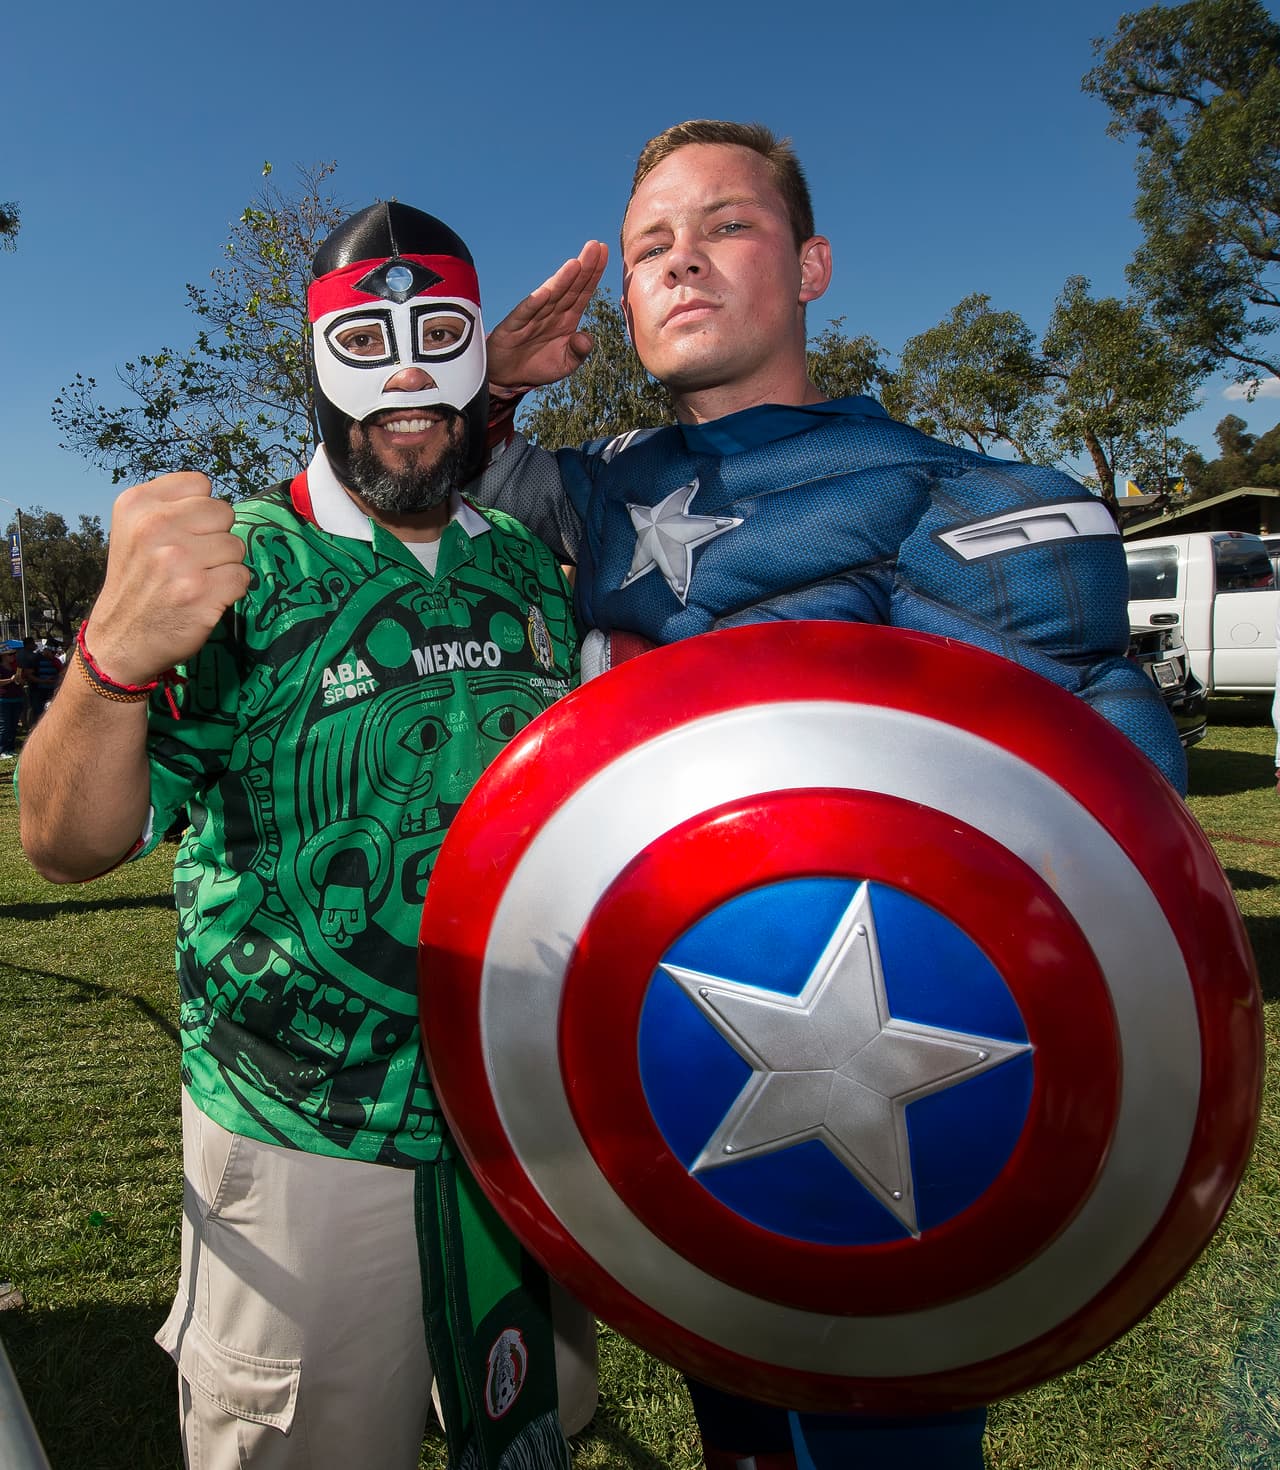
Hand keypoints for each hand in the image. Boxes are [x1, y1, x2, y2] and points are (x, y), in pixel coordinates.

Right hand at [85, 473, 250, 683]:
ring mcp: (179, 560)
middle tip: (193, 560)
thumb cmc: (137, 581)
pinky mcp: (201, 592)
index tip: (184, 532)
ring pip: (236, 545)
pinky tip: (206, 597)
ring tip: (197, 580)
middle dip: (216, 536)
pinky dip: (231, 589)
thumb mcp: (134, 531)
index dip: (200, 510)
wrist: (121, 639)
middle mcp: (155, 526)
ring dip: (224, 565)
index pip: (200, 483)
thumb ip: (171, 507)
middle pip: (224, 512)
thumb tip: (218, 504)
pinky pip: (242, 576)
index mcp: (136, 504)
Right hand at [486, 241, 608, 392]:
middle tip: (595, 246)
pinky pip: (525, 314)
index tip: (604, 252)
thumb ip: (578, 352)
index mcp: (566, 319)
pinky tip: (545, 292)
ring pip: (550, 296)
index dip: (593, 274)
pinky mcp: (513, 327)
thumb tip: (586, 338)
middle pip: (570, 287)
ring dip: (562, 280)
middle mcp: (551, 312)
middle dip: (583, 267)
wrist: (507, 376)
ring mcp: (532, 317)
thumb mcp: (565, 364)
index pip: (582, 292)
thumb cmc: (538, 365)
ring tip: (576, 264)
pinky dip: (534, 304)